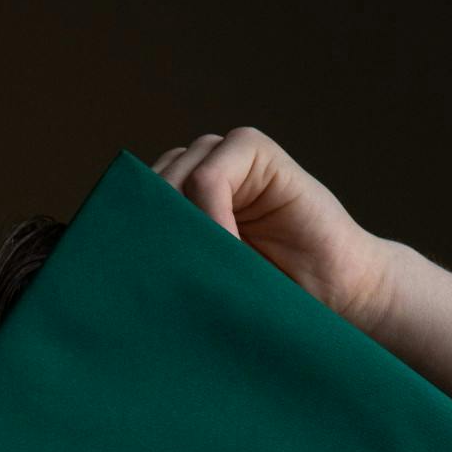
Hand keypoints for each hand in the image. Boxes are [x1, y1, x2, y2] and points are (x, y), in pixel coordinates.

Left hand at [149, 127, 387, 329]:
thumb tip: (109, 269)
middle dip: (152, 240)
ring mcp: (221, 156)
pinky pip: (206, 177)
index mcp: (176, 205)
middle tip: (168, 287)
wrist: (341, 298)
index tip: (132, 290)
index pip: (127, 210)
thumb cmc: (274, 302)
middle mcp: (193, 174)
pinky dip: (210, 217)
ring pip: (171, 184)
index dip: (126, 245)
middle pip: (145, 196)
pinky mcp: (253, 149)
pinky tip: (229, 253)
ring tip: (206, 277)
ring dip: (182, 234)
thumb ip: (169, 264)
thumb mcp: (207, 285)